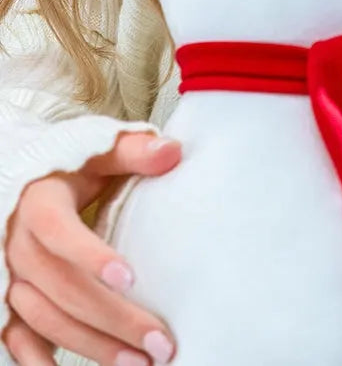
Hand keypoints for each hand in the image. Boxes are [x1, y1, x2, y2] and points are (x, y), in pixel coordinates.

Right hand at [2, 129, 181, 365]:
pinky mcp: (8, 302)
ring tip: (138, 362)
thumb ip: (133, 150)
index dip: (91, 255)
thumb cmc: (67, 165)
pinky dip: (40, 362)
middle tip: (158, 341)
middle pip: (64, 288)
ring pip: (46, 320)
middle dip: (113, 318)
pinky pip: (18, 339)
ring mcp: (10, 279)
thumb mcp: (96, 149)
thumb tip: (174, 152)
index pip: (61, 232)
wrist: (21, 183)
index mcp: (39, 204)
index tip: (130, 277)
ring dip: (92, 345)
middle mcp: (19, 246)